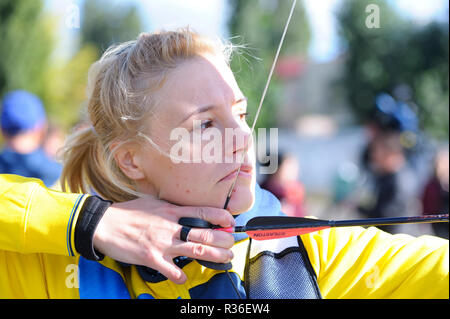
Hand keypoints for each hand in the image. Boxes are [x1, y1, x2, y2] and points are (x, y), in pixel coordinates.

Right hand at [92, 195, 234, 283]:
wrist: (104, 223)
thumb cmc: (129, 212)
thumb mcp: (154, 203)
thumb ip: (171, 208)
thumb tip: (186, 211)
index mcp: (172, 211)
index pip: (203, 212)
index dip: (221, 216)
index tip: (231, 222)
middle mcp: (170, 226)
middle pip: (204, 233)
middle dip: (223, 240)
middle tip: (232, 244)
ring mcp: (162, 242)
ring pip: (195, 250)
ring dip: (214, 255)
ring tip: (226, 258)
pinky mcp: (151, 257)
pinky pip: (171, 270)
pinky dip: (180, 275)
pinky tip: (184, 277)